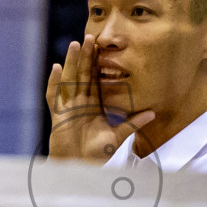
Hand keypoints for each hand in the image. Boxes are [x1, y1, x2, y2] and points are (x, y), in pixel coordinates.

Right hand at [46, 34, 154, 162]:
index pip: (95, 80)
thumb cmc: (95, 154)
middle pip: (82, 75)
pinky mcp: (58, 115)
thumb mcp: (117, 137)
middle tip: (89, 38)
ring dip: (71, 63)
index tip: (101, 48)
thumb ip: (132, 124)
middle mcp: (79, 103)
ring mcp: (67, 108)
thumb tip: (152, 113)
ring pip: (69, 80)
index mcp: (93, 105)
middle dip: (85, 57)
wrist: (79, 169)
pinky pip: (54, 96)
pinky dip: (54, 83)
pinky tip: (56, 67)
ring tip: (74, 45)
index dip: (97, 64)